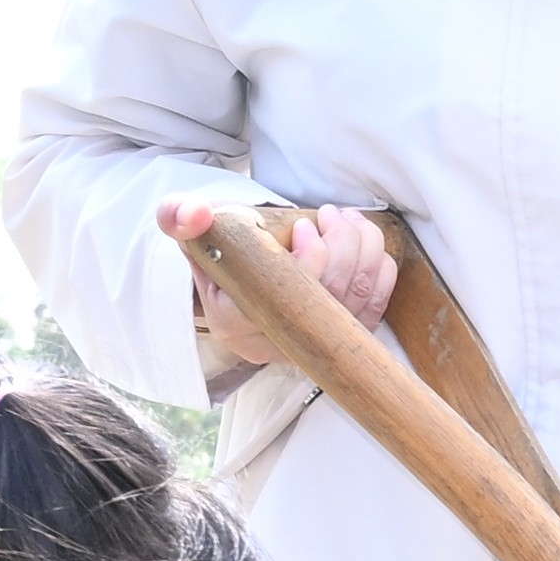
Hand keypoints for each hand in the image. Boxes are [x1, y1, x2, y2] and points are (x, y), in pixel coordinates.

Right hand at [194, 199, 398, 382]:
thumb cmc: (218, 248)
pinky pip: (371, 315)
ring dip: (364, 254)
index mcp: (233, 321)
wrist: (240, 268)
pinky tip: (372, 248)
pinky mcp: (335, 342)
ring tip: (350, 221)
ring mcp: (307, 346)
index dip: (308, 261)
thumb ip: (179, 217)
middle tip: (334, 214)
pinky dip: (380, 277)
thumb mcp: (190, 231)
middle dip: (343, 248)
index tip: (307, 225)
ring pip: (353, 306)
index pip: (280, 301)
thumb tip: (194, 215)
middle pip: (324, 302)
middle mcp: (271, 343)